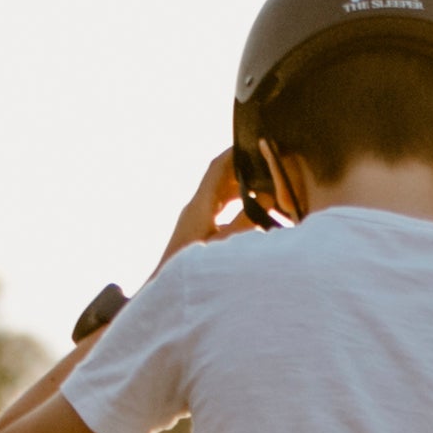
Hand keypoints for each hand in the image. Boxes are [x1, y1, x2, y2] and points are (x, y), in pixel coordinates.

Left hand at [155, 149, 261, 273]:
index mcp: (200, 206)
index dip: (233, 153)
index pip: (217, 169)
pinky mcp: (197, 231)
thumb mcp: (226, 245)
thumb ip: (246, 221)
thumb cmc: (195, 268)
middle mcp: (195, 208)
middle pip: (220, 179)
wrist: (167, 290)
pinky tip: (252, 214)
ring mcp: (195, 219)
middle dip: (243, 169)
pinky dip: (236, 205)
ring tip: (266, 189)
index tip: (250, 143)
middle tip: (266, 165)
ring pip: (220, 194)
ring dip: (241, 189)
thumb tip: (264, 198)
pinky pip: (219, 209)